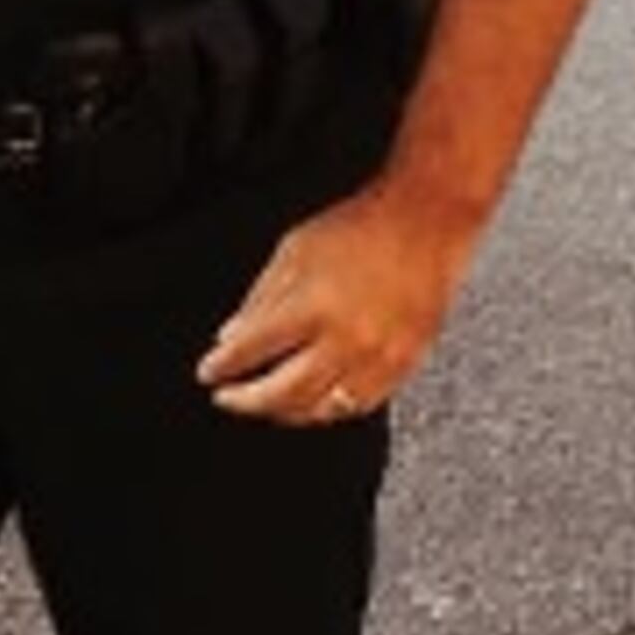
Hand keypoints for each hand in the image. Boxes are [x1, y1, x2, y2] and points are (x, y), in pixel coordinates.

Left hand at [194, 181, 478, 425]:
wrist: (426, 222)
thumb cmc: (360, 227)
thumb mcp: (295, 249)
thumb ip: (260, 297)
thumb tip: (230, 337)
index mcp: (312, 307)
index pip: (252, 351)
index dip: (223, 366)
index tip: (207, 372)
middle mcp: (346, 340)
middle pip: (284, 391)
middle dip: (247, 400)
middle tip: (227, 399)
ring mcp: (378, 357)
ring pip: (323, 407)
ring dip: (288, 412)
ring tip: (268, 405)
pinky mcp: (405, 363)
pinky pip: (362, 404)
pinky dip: (332, 408)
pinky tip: (315, 403)